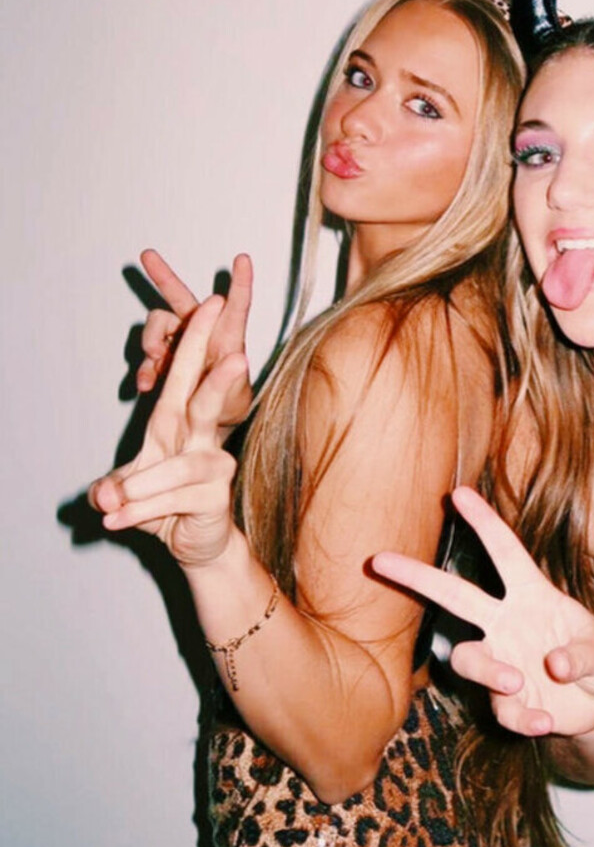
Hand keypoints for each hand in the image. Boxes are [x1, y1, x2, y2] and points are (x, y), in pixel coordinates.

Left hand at [91, 297, 247, 566]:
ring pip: (177, 467)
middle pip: (206, 403)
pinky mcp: (215, 497)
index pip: (186, 374)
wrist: (192, 543)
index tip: (213, 302)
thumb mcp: (124, 489)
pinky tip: (117, 520)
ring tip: (112, 503)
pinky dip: (140, 511)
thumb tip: (103, 496)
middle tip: (237, 357)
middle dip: (219, 381)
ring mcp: (213, 467)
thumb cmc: (162, 505)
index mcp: (177, 422)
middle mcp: (201, 438)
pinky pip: (174, 498)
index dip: (196, 339)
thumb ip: (110, 487)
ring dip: (140, 486)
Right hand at [136, 249, 253, 431]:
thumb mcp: (236, 396)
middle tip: (147, 255)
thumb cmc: (228, 404)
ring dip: (151, 342)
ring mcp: (181, 343)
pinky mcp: (165, 358)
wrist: (209, 426)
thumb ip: (233, 378)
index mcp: (228, 338)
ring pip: (158, 326)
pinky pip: (148, 356)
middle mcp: (203, 333)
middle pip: (182, 299)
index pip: (237, 308)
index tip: (244, 259)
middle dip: (164, 276)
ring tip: (156, 362)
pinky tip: (146, 384)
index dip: (242, 283)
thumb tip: (238, 359)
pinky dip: (144, 369)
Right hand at [372, 488, 593, 737]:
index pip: (505, 553)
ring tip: (516, 683)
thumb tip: (554, 664)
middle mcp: (508, 624)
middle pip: (455, 595)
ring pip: (467, 657)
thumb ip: (584, 653)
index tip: (459, 494)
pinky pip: (502, 709)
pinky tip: (547, 721)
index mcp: (533, 596)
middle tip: (380, 559)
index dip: (484, 523)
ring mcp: (503, 662)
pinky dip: (523, 718)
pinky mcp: (507, 702)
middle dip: (418, 576)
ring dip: (487, 670)